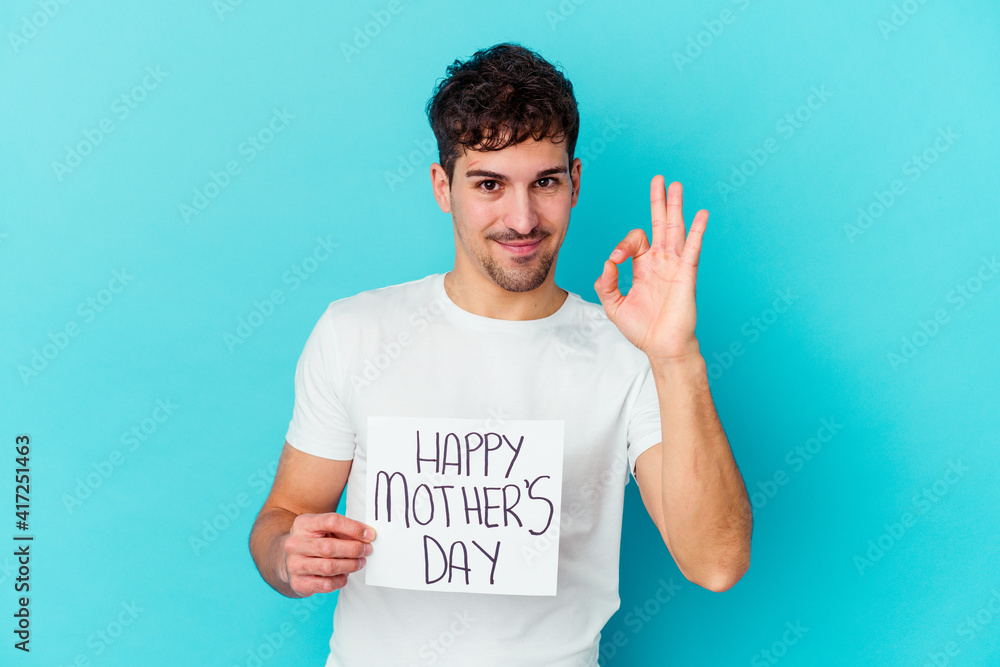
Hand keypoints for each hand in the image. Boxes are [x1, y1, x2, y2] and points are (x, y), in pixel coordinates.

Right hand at [282, 512, 375, 596]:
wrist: (290, 559)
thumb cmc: (314, 541)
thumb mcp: (325, 529)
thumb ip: (343, 530)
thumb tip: (367, 536)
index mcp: (303, 524)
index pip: (331, 521)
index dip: (354, 528)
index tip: (369, 535)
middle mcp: (295, 544)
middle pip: (329, 547)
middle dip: (354, 549)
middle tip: (367, 550)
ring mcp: (294, 564)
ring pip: (328, 567)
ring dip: (350, 565)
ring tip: (360, 562)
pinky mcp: (298, 583)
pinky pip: (325, 584)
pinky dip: (340, 580)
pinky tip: (344, 575)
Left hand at [594, 176, 706, 362]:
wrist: (662, 347)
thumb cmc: (641, 328)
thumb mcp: (614, 305)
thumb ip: (607, 283)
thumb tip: (608, 261)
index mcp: (644, 267)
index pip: (635, 241)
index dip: (622, 245)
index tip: (615, 261)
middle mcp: (660, 262)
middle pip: (660, 224)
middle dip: (658, 202)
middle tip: (659, 179)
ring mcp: (674, 266)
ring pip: (675, 230)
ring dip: (675, 207)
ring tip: (676, 185)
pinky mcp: (686, 275)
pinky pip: (692, 249)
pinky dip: (696, 231)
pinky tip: (701, 214)